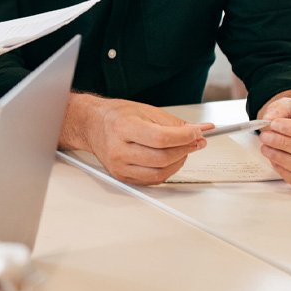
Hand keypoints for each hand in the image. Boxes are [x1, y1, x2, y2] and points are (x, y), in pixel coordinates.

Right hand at [62, 93, 208, 184]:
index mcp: (123, 127)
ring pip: (160, 173)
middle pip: (162, 157)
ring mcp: (119, 166)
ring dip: (179, 162)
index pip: (161, 139)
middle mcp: (118, 149)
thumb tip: (198, 131)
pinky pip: (152, 180)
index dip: (184, 138)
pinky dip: (167, 171)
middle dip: (185, 150)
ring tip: (183, 151)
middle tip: (195, 142)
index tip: (196, 134)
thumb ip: (173, 123)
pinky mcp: (121, 176)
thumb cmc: (116, 116)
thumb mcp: (145, 110)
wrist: (92, 125)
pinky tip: (170, 160)